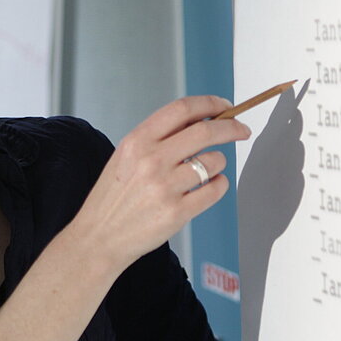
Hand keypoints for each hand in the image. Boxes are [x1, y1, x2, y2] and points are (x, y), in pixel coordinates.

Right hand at [69, 95, 251, 268]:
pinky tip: (210, 186)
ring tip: (209, 170)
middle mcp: (151, 160)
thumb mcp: (127, 156)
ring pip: (214, 161)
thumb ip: (159, 138)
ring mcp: (164, 187)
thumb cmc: (114, 197)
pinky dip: (220, 184)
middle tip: (241, 130)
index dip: (210, 104)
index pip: (182, 109)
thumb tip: (201, 120)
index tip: (225, 106)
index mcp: (137, 141)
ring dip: (219, 162)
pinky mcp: (176, 212)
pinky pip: (215, 189)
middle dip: (231, 127)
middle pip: (205, 131)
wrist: (98, 237)